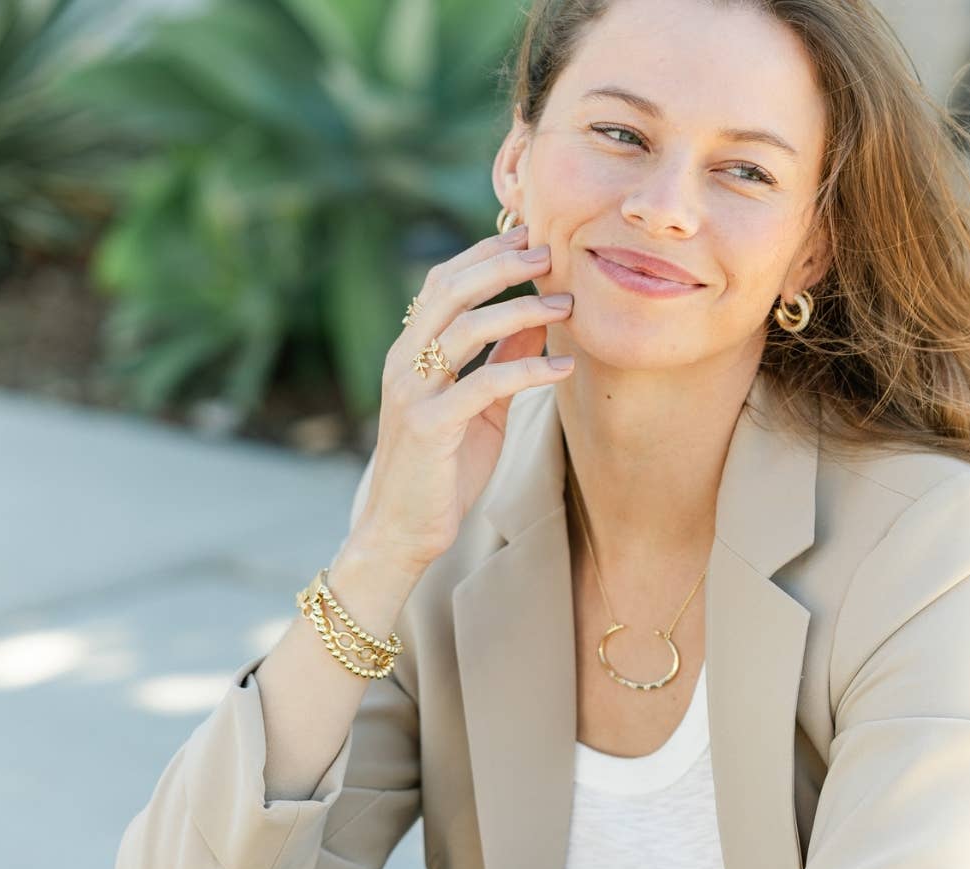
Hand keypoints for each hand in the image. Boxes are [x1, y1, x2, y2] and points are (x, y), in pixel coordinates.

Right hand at [356, 222, 575, 571]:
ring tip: (567, 305)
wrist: (402, 531)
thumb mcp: (479, 411)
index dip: (485, 256)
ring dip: (521, 309)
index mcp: (411, 353)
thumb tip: (538, 322)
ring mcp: (413, 392)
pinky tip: (562, 368)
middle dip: (502, 265)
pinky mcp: (430, 426)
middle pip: (450, 291)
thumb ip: (501, 364)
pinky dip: (527, 370)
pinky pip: (483, 384)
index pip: (443, 284)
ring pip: (465, 328)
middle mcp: (405, 363)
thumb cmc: (441, 472)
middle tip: (549, 252)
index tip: (530, 236)